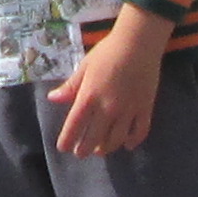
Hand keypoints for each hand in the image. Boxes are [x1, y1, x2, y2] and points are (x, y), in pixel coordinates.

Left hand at [49, 11, 171, 157]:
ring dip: (107, 147)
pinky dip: (133, 141)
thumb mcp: (85, 66)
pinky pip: (140, 131)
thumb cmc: (108, 52)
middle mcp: (108, 108)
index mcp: (89, 97)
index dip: (67, 140)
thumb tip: (52, 99)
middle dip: (85, 149)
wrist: (138, 43)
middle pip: (94, 138)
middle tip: (81, 153)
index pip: (74, 126)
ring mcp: (128, 110)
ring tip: (101, 150)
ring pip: (116, 139)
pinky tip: (127, 144)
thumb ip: (71, 86)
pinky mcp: (145, 108)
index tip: (63, 148)